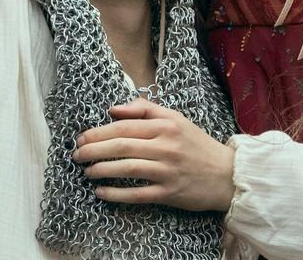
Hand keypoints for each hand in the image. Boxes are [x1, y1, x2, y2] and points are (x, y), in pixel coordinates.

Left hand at [73, 98, 235, 211]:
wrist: (226, 174)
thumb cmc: (197, 144)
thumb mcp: (175, 118)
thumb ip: (145, 109)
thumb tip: (113, 109)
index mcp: (165, 125)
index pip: (124, 126)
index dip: (98, 132)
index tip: (81, 138)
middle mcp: (165, 146)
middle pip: (121, 145)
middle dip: (93, 150)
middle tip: (77, 155)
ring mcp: (167, 171)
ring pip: (126, 168)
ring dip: (101, 170)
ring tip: (86, 171)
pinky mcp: (169, 193)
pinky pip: (137, 194)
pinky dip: (116, 194)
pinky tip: (101, 192)